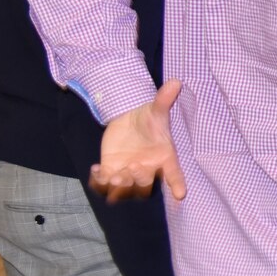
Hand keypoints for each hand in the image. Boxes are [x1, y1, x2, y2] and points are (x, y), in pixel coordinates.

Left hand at [91, 80, 185, 202]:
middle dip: (138, 181)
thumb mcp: (156, 109)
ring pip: (124, 189)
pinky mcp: (110, 170)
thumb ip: (164, 100)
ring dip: (118, 187)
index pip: (174, 174)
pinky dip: (98, 181)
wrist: (130, 118)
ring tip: (111, 175)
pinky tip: (96, 169)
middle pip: (145, 186)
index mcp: (163, 158)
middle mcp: (147, 170)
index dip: (178, 184)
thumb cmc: (148, 118)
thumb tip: (175, 82)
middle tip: (130, 167)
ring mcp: (128, 172)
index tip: (180, 194)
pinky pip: (104, 184)